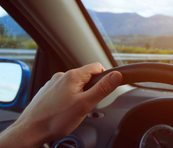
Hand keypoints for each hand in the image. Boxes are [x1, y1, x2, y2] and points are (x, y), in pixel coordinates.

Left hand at [0, 62, 122, 147]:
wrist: (29, 131)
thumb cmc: (55, 120)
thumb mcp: (85, 104)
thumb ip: (102, 89)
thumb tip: (116, 75)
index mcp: (72, 76)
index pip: (97, 67)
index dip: (104, 78)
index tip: (102, 91)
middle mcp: (62, 76)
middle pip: (86, 76)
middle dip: (91, 89)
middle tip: (86, 105)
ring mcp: (53, 83)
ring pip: (75, 84)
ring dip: (79, 94)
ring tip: (73, 110)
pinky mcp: (47, 92)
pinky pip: (64, 90)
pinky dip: (68, 98)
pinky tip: (63, 110)